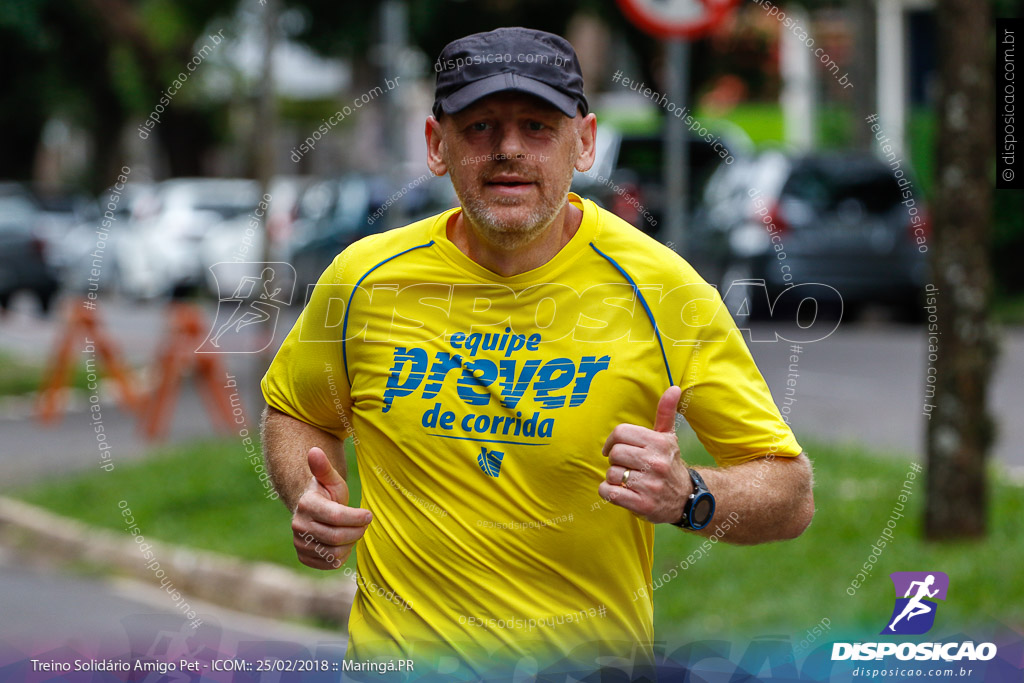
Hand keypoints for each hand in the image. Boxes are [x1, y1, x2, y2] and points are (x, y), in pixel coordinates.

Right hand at [290, 447, 372, 568]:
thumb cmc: (328, 493)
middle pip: (337, 536)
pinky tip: (342, 543)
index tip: (369, 515)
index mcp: (306, 504)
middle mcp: (298, 525)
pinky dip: (341, 555)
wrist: (314, 512)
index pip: (337, 517)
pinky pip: (330, 563)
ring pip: (335, 552)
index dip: (357, 517)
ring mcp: (299, 543)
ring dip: (350, 543)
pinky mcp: (304, 557)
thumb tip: (314, 450)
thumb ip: (324, 468)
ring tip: (352, 532)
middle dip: (357, 531)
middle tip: (364, 524)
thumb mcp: (331, 479)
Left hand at [599, 386, 693, 523]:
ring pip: (611, 474)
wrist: (687, 499)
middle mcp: (656, 463)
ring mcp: (650, 485)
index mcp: (660, 443)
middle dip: (616, 461)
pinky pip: (609, 493)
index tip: (614, 448)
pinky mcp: (643, 505)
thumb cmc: (670, 464)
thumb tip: (674, 388)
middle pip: (615, 454)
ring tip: (627, 480)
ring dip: (613, 478)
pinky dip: (609, 492)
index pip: (621, 433)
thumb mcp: (669, 438)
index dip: (612, 441)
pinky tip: (621, 492)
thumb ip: (665, 413)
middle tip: (625, 466)